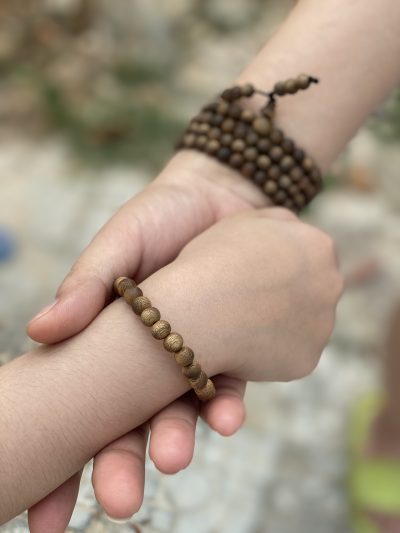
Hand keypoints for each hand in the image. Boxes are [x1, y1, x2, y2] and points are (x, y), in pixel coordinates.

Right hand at [26, 151, 266, 529]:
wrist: (219, 200)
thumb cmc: (158, 219)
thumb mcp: (118, 245)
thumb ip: (86, 284)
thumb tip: (39, 331)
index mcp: (109, 341)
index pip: (81, 411)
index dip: (64, 464)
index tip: (44, 515)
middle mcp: (150, 361)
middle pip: (130, 426)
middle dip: (121, 465)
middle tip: (117, 501)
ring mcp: (193, 357)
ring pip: (180, 413)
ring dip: (176, 438)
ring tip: (173, 457)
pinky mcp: (235, 346)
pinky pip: (227, 384)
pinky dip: (224, 403)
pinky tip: (225, 417)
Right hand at [162, 206, 343, 381]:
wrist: (197, 311)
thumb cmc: (213, 260)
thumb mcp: (245, 220)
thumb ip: (280, 223)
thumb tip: (295, 231)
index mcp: (319, 246)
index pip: (310, 255)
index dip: (280, 263)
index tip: (255, 272)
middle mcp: (331, 285)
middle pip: (314, 291)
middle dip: (288, 295)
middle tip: (249, 299)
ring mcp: (322, 326)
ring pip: (303, 325)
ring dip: (280, 324)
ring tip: (241, 322)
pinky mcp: (306, 360)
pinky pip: (289, 355)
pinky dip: (270, 352)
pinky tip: (243, 344)